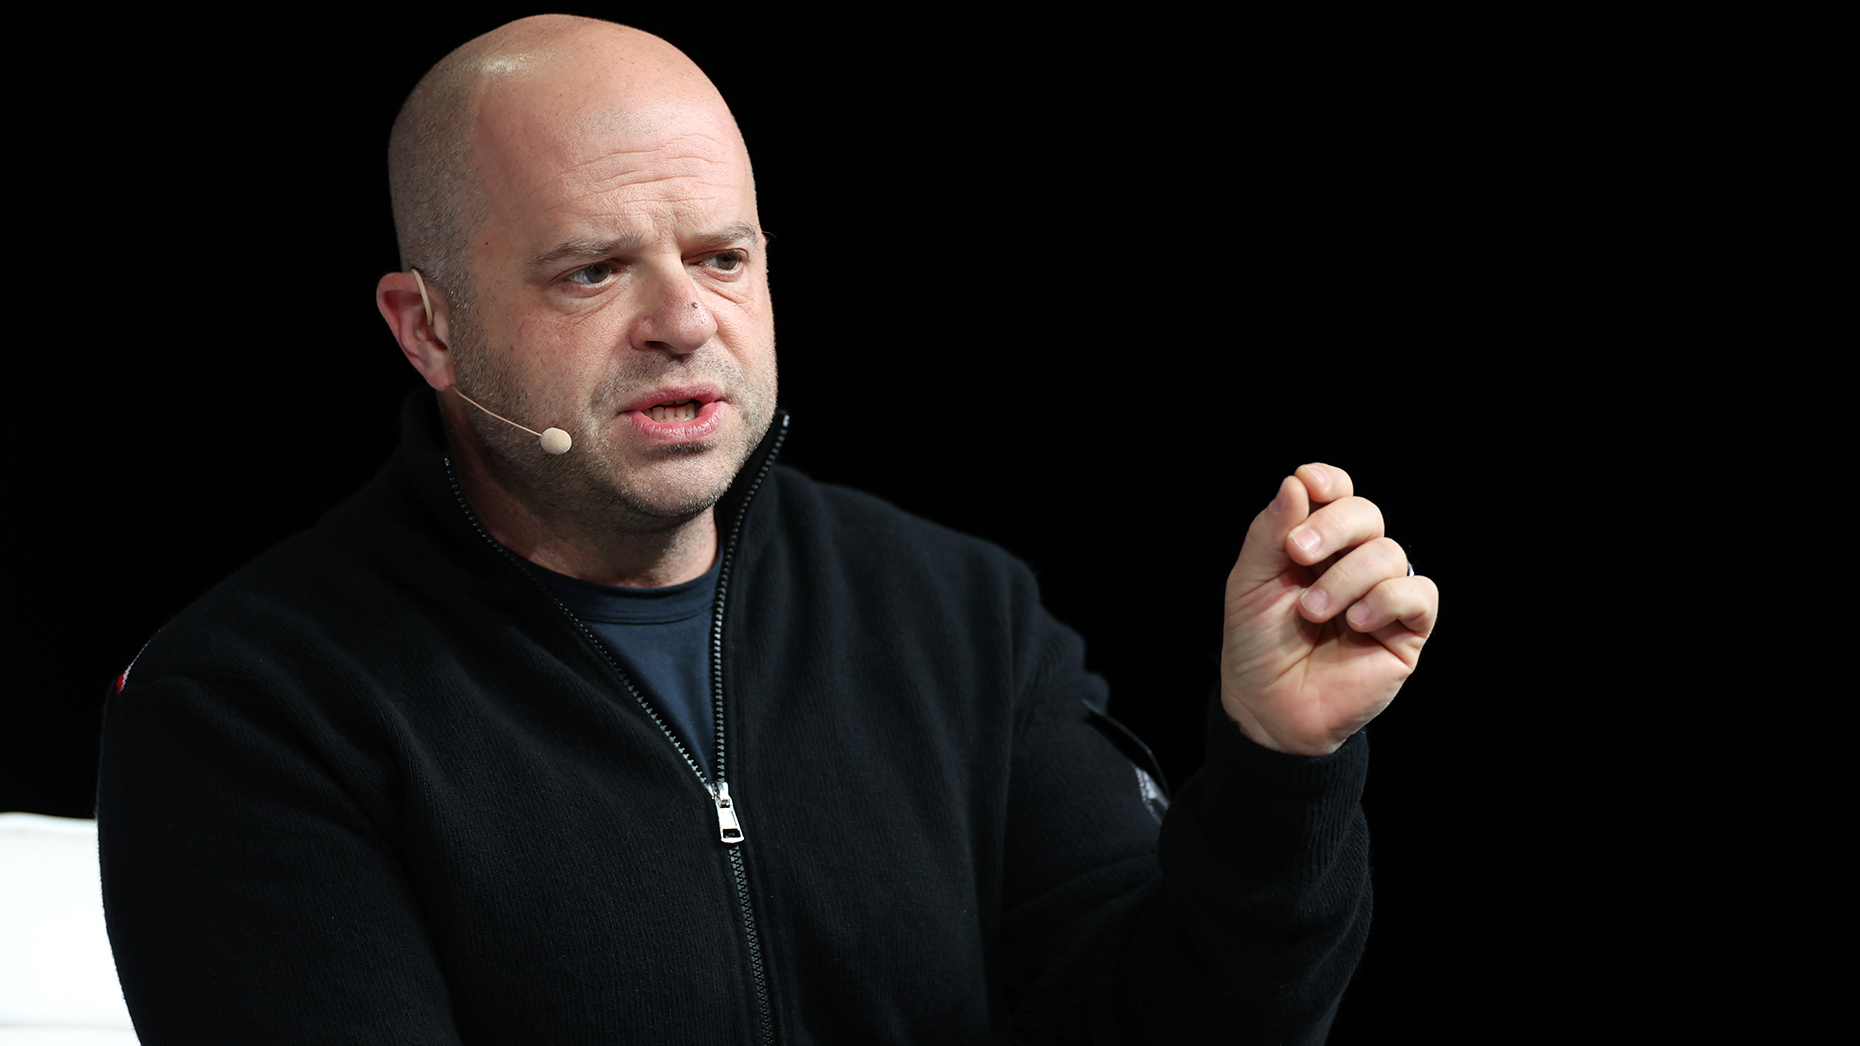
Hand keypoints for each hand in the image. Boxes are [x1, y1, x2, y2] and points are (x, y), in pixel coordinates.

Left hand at [1220, 464, 1438, 755]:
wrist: (1268, 708)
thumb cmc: (1257, 644)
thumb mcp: (1250, 583)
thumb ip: (1270, 533)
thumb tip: (1295, 483)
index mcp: (1317, 544)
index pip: (1337, 494)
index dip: (1329, 481)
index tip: (1308, 482)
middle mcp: (1353, 562)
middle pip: (1366, 514)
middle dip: (1333, 526)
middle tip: (1298, 554)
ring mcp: (1382, 594)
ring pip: (1390, 553)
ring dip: (1346, 578)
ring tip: (1313, 611)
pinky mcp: (1407, 630)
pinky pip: (1419, 594)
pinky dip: (1387, 599)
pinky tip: (1357, 622)